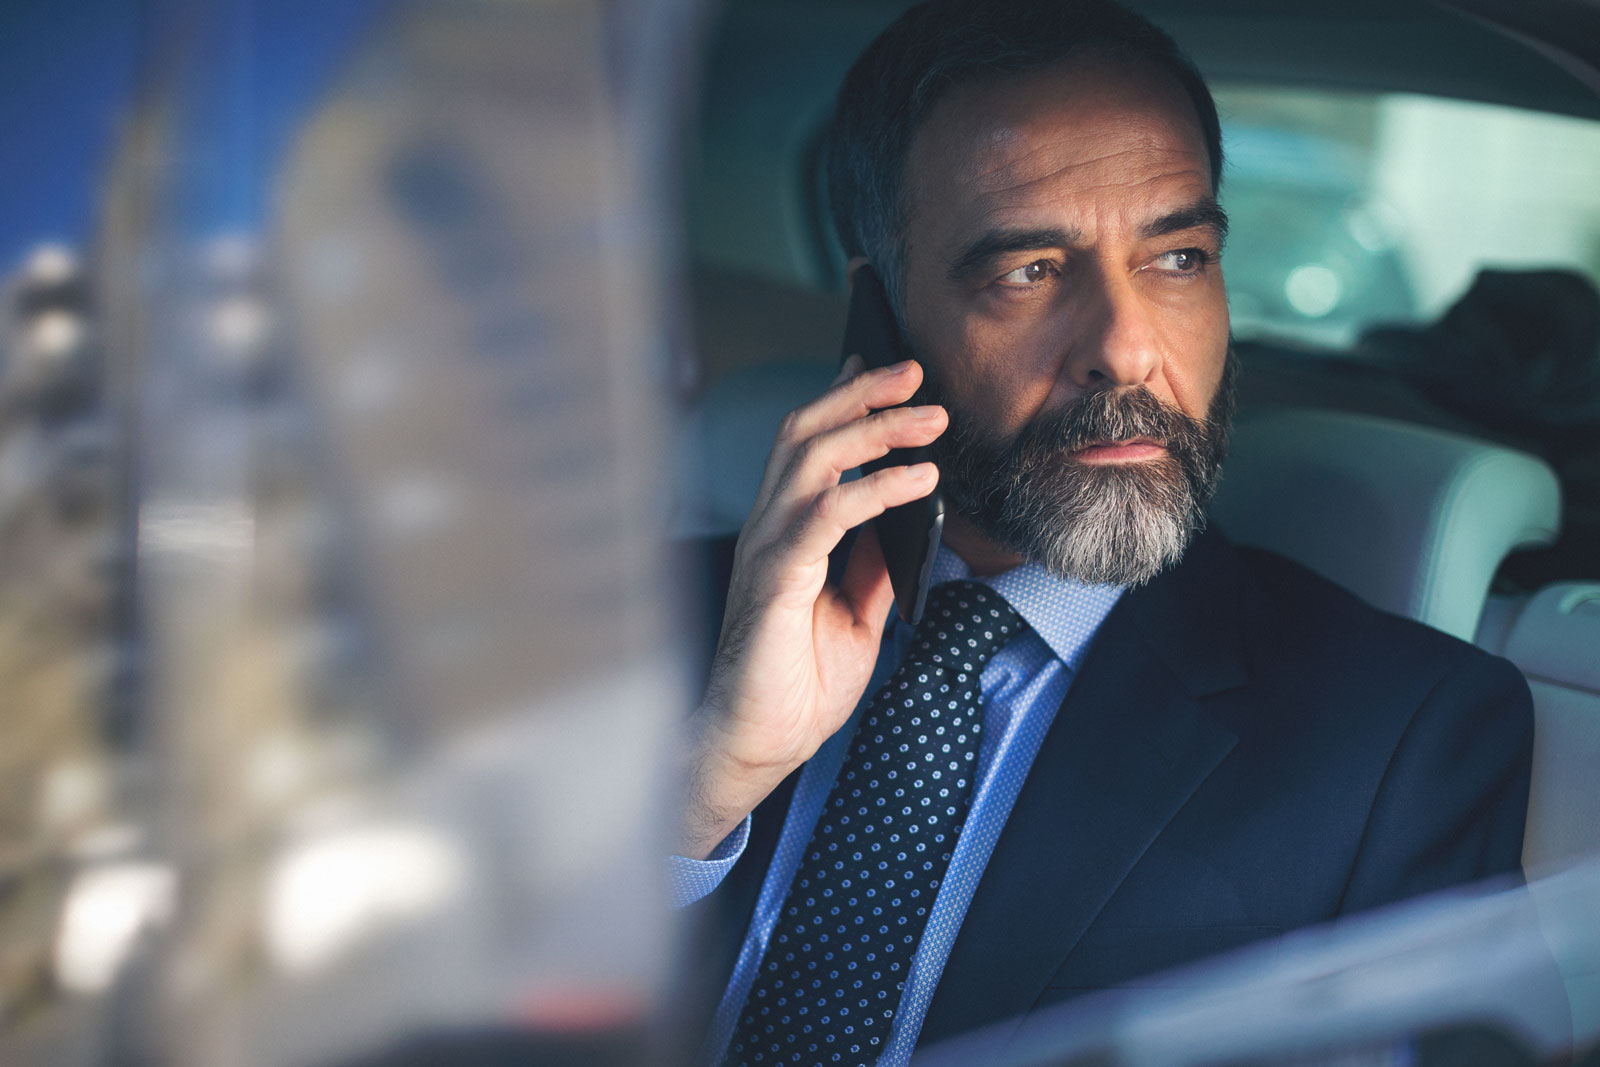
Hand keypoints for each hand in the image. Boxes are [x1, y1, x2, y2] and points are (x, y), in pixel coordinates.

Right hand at [680, 356, 946, 858]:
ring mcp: (767, 549)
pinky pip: (829, 515)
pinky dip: (879, 488)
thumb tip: (908, 524)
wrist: (758, 745)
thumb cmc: (795, 688)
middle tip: (916, 374)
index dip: (844, 401)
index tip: (890, 375)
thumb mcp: (856, 617)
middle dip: (862, 394)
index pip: (807, 448)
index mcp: (783, 535)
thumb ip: (873, 567)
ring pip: (814, 457)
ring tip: (930, 420)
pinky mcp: (776, 578)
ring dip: (877, 429)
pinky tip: (919, 480)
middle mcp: (768, 529)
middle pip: (806, 433)